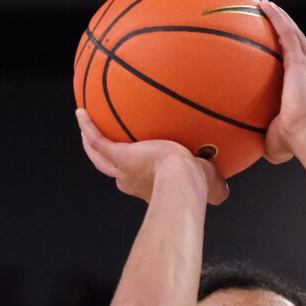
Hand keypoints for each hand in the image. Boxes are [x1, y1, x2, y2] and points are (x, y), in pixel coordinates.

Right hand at [76, 109, 229, 205]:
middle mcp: (131, 180)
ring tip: (85, 125)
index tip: (135, 166)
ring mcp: (122, 168)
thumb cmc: (197, 186)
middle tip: (103, 147)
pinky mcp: (118, 155)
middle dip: (107, 161)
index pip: (136, 181)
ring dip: (90, 140)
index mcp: (149, 186)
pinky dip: (87, 126)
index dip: (132, 175)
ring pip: (98, 155)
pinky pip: (96, 139)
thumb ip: (216, 188)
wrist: (182, 182)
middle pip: (112, 170)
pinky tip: (81, 112)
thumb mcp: (210, 185)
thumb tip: (225, 193)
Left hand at [259, 0, 305, 163]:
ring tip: (266, 5)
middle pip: (298, 44)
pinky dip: (277, 18)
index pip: (298, 67)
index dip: (290, 56)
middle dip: (286, 30)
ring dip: (281, 18)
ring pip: (293, 34)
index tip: (276, 48)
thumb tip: (247, 144)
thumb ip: (264, 136)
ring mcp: (305, 66)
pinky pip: (286, 33)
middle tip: (272, 19)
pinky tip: (264, 5)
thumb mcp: (274, 140)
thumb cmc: (292, 144)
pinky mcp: (298, 62)